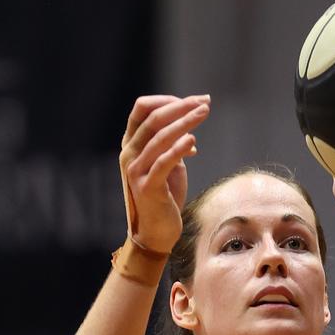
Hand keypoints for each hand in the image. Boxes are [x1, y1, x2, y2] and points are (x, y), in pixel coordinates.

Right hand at [119, 94, 210, 251]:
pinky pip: (163, 163)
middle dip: (181, 107)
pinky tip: (193, 141)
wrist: (156, 233)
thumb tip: (189, 133)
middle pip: (153, 119)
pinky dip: (178, 149)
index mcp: (132, 145)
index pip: (142, 109)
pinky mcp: (148, 187)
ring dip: (185, 122)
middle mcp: (129, 154)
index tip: (194, 101)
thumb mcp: (168, 167)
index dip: (168, 101)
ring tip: (204, 113)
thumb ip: (172, 148)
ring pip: (159, 138)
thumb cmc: (164, 199)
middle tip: (205, 102)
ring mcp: (136, 171)